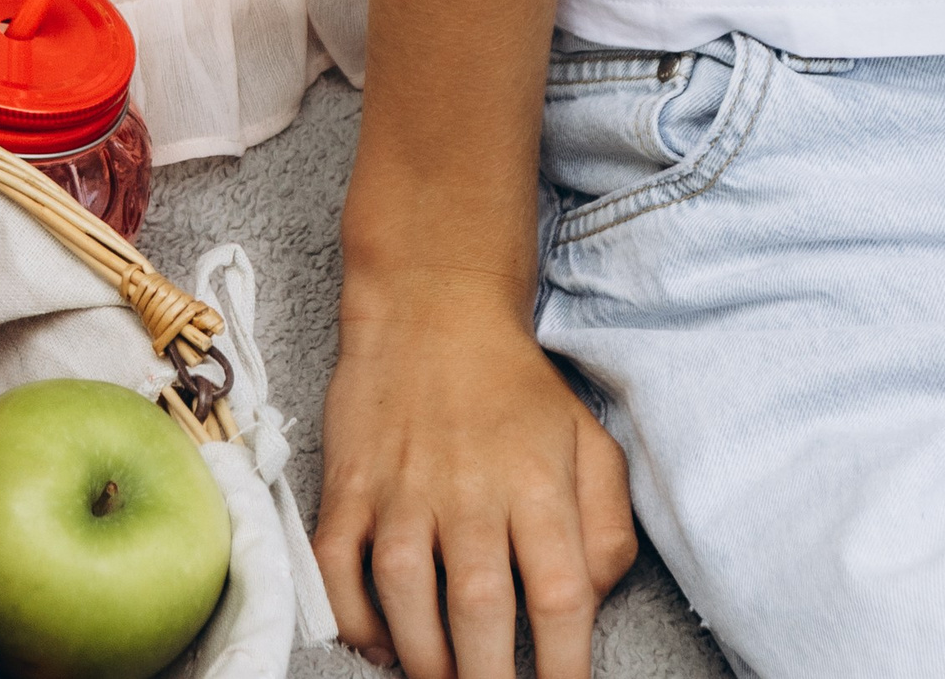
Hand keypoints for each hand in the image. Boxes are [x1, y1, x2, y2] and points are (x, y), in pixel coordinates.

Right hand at [318, 273, 637, 678]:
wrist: (434, 303)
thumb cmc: (516, 386)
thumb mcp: (588, 440)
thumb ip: (607, 527)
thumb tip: (589, 604)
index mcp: (537, 480)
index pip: (561, 596)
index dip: (565, 669)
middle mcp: (469, 488)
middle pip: (480, 611)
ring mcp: (401, 487)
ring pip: (404, 597)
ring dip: (425, 661)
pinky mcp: (348, 484)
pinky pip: (338, 569)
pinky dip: (353, 620)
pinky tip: (382, 645)